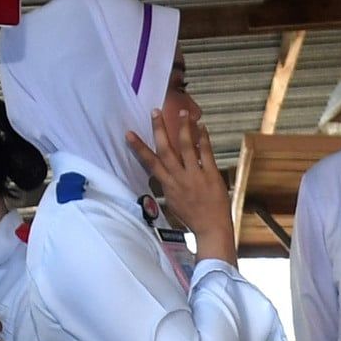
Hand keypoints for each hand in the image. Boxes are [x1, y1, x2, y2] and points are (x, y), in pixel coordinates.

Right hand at [128, 99, 234, 257]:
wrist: (211, 229)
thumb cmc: (193, 218)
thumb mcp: (174, 203)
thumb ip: (170, 186)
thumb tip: (164, 175)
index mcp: (167, 186)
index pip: (150, 163)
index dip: (139, 148)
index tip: (129, 133)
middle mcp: (178, 179)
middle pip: (166, 150)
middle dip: (159, 129)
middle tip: (155, 111)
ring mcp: (195, 176)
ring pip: (186, 147)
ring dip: (184, 127)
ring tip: (184, 111)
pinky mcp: (211, 175)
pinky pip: (206, 153)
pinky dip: (204, 139)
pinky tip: (202, 127)